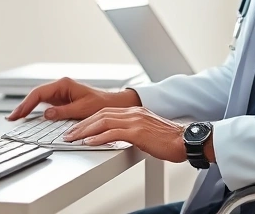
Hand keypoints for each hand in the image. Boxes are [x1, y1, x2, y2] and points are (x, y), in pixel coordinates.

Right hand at [5, 77, 140, 120]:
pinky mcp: (61, 100)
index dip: (27, 103)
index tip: (19, 113)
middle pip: (36, 95)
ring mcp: (60, 93)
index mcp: (64, 84)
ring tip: (15, 118)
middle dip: (23, 106)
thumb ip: (63, 112)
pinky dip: (35, 110)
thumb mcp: (82, 109)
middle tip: (11, 118)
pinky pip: (44, 104)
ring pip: (38, 99)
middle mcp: (60, 87)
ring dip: (27, 108)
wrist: (112, 104)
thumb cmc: (100, 103)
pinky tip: (27, 117)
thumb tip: (46, 115)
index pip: (39, 92)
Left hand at [62, 106, 188, 161]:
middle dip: (82, 125)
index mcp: (135, 112)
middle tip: (68, 134)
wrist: (186, 141)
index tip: (77, 129)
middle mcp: (134, 113)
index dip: (89, 120)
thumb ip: (134, 130)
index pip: (106, 112)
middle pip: (100, 114)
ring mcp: (136, 121)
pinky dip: (98, 137)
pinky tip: (89, 142)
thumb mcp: (148, 131)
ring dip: (85, 131)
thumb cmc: (170, 140)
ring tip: (73, 138)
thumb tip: (120, 137)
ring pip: (103, 121)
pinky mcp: (138, 132)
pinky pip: (113, 133)